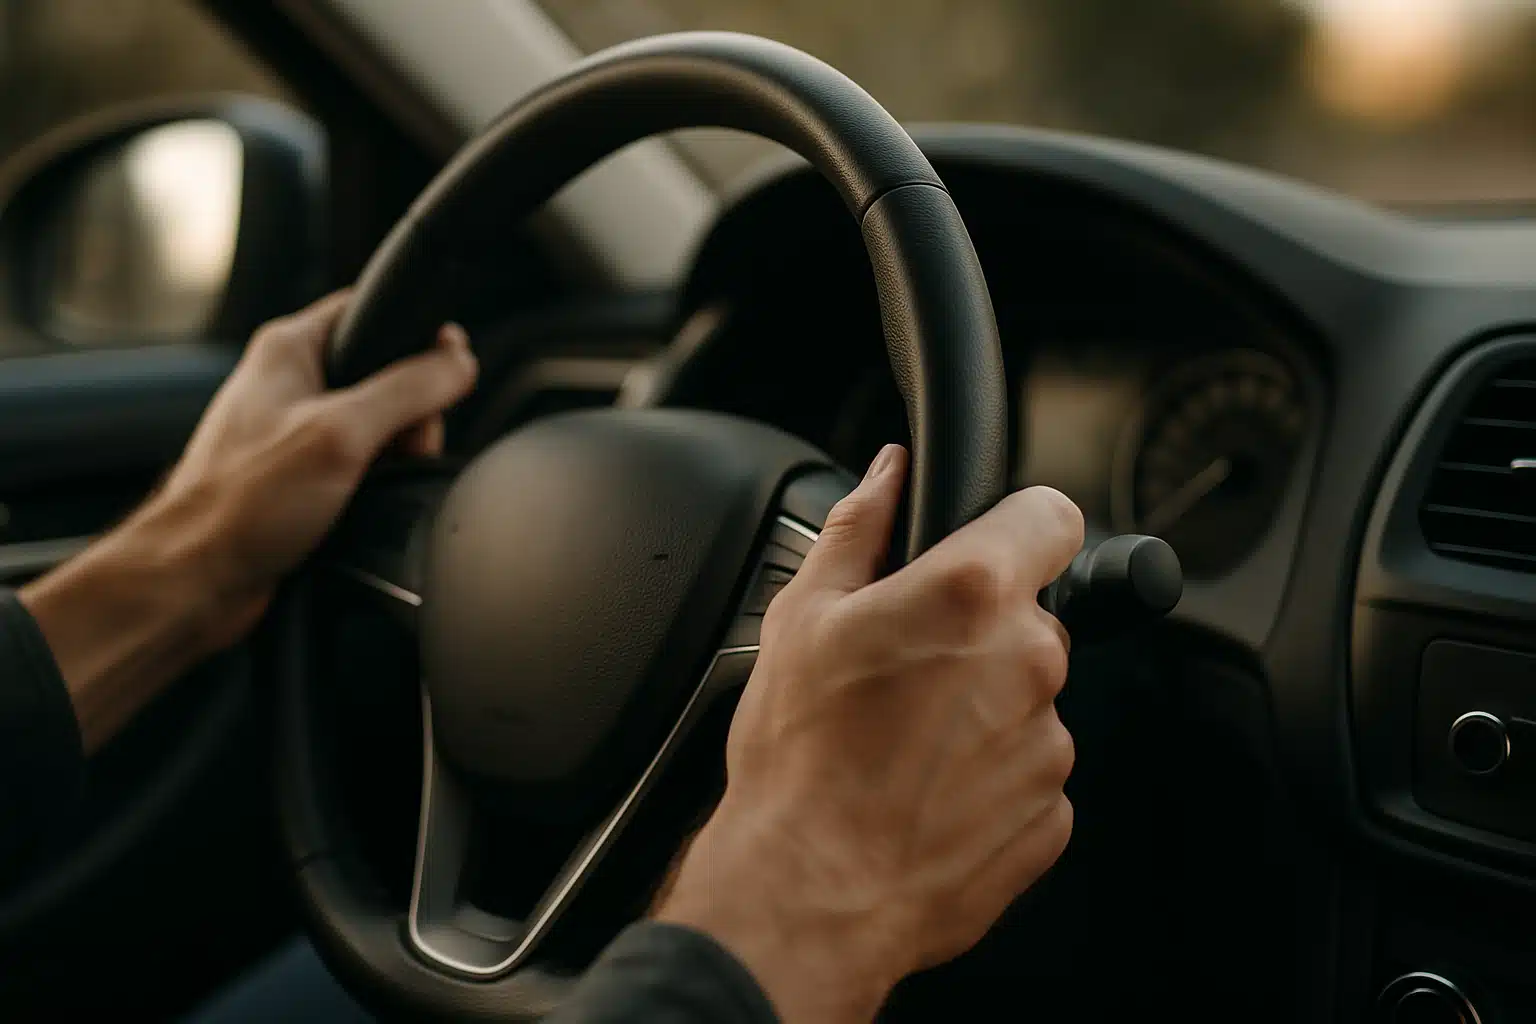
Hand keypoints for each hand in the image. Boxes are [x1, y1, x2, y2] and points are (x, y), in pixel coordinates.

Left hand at [21, 290, 477, 749]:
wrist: (196, 581)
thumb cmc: (242, 505)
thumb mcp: (343, 433)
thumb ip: (410, 389)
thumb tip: (459, 361)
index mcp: (289, 348)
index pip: (371, 309)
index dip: (418, 337)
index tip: (442, 370)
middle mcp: (290, 384)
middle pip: (388, 374)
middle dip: (414, 414)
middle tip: (402, 447)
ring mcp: (295, 431)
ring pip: (380, 425)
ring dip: (398, 454)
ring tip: (377, 481)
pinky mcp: (301, 476)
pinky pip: (362, 465)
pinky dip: (378, 482)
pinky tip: (366, 503)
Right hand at [655, 445, 1083, 1022]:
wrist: (808, 893)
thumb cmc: (798, 760)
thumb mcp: (802, 618)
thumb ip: (861, 527)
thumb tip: (890, 473)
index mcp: (972, 594)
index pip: (1052, 515)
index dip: (1017, 523)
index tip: (990, 545)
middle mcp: (1028, 662)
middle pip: (1031, 614)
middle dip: (979, 630)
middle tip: (906, 668)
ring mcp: (1046, 743)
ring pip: (1027, 695)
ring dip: (981, 706)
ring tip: (903, 743)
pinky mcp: (1051, 812)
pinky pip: (1027, 767)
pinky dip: (988, 772)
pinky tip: (923, 789)